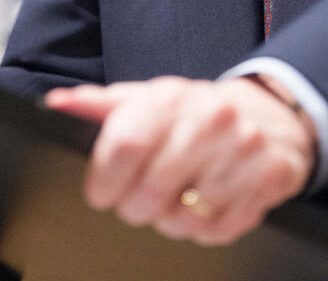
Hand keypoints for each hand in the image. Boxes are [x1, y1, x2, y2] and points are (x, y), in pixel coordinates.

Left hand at [44, 75, 316, 244]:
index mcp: (172, 97)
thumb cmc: (195, 114)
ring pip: (182, 219)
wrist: (268, 115)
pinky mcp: (270, 176)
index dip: (104, 180)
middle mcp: (210, 118)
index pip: (124, 143)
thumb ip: (102, 106)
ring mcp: (243, 148)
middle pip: (149, 193)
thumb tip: (58, 103)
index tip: (102, 190)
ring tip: (181, 193)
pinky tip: (209, 201)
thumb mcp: (149, 101)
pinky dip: (205, 227)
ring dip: (172, 218)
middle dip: (135, 206)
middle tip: (142, 195)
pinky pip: (218, 231)